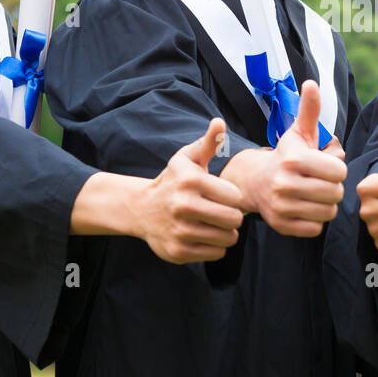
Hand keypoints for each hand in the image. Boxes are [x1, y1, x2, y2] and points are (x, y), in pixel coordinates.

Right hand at [134, 117, 244, 263]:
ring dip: (225, 233)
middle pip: (234, 219)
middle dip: (232, 217)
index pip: (236, 197)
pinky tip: (203, 235)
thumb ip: (208, 142)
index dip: (232, 197)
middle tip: (221, 213)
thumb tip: (219, 123)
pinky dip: (215, 247)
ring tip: (213, 224)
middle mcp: (184, 206)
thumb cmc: (173, 181)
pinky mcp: (178, 251)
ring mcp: (180, 230)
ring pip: (227, 238)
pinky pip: (216, 253)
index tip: (221, 196)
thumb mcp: (187, 158)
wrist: (141, 209)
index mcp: (191, 181)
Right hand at [222, 80, 346, 237]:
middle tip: (323, 183)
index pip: (338, 171)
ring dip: (327, 205)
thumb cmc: (286, 155)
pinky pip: (316, 228)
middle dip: (334, 188)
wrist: (255, 182)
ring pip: (328, 212)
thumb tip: (312, 83)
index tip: (327, 166)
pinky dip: (316, 220)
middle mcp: (285, 183)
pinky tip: (306, 208)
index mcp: (293, 159)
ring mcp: (281, 206)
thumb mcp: (298, 132)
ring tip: (316, 195)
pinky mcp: (281, 225)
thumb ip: (309, 110)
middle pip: (335, 193)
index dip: (337, 169)